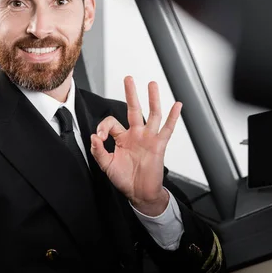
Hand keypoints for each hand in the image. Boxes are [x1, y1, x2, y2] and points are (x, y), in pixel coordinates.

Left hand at [90, 77, 181, 215]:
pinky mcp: (159, 145)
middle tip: (128, 78)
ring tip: (152, 84)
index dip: (103, 126)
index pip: (112, 122)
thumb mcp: (106, 165)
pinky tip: (177, 105)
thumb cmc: (124, 179)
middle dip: (131, 93)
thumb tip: (94, 137)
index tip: (99, 137)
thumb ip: (98, 151)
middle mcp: (136, 134)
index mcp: (122, 138)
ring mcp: (148, 138)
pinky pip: (167, 129)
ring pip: (152, 114)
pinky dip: (173, 117)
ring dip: (153, 99)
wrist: (139, 193)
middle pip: (133, 109)